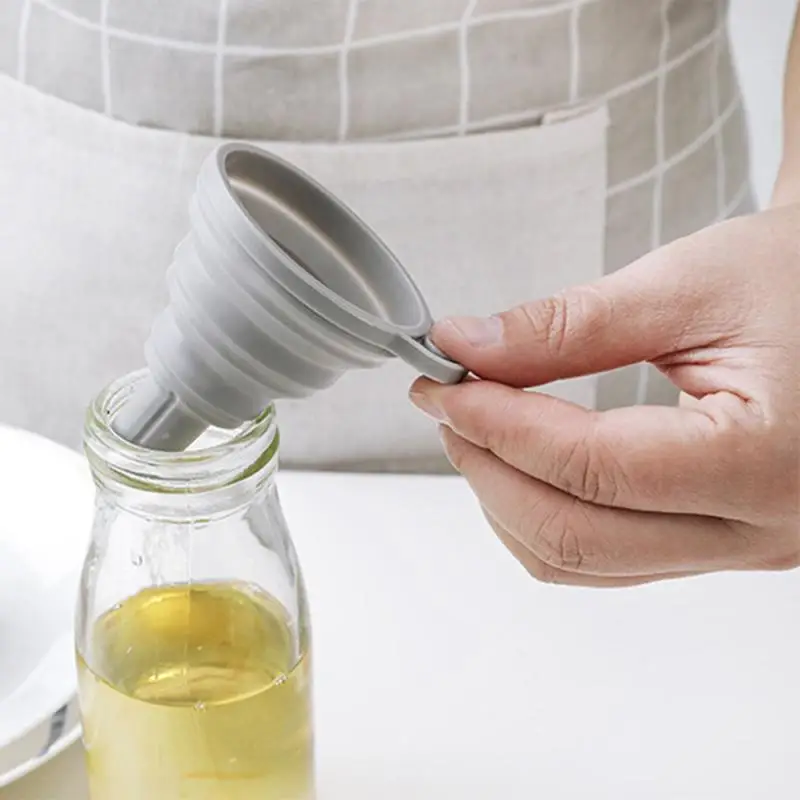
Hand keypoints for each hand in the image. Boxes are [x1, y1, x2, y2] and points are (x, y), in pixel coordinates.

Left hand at [410, 206, 799, 585]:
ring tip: (479, 432)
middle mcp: (763, 528)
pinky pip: (611, 560)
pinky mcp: (723, 542)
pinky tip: (525, 465)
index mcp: (764, 458)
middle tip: (448, 409)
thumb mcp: (688, 286)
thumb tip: (468, 349)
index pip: (589, 467)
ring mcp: (744, 548)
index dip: (497, 426)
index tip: (443, 386)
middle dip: (490, 471)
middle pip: (576, 535)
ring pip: (586, 562)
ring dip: (511, 501)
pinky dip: (549, 516)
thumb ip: (567, 327)